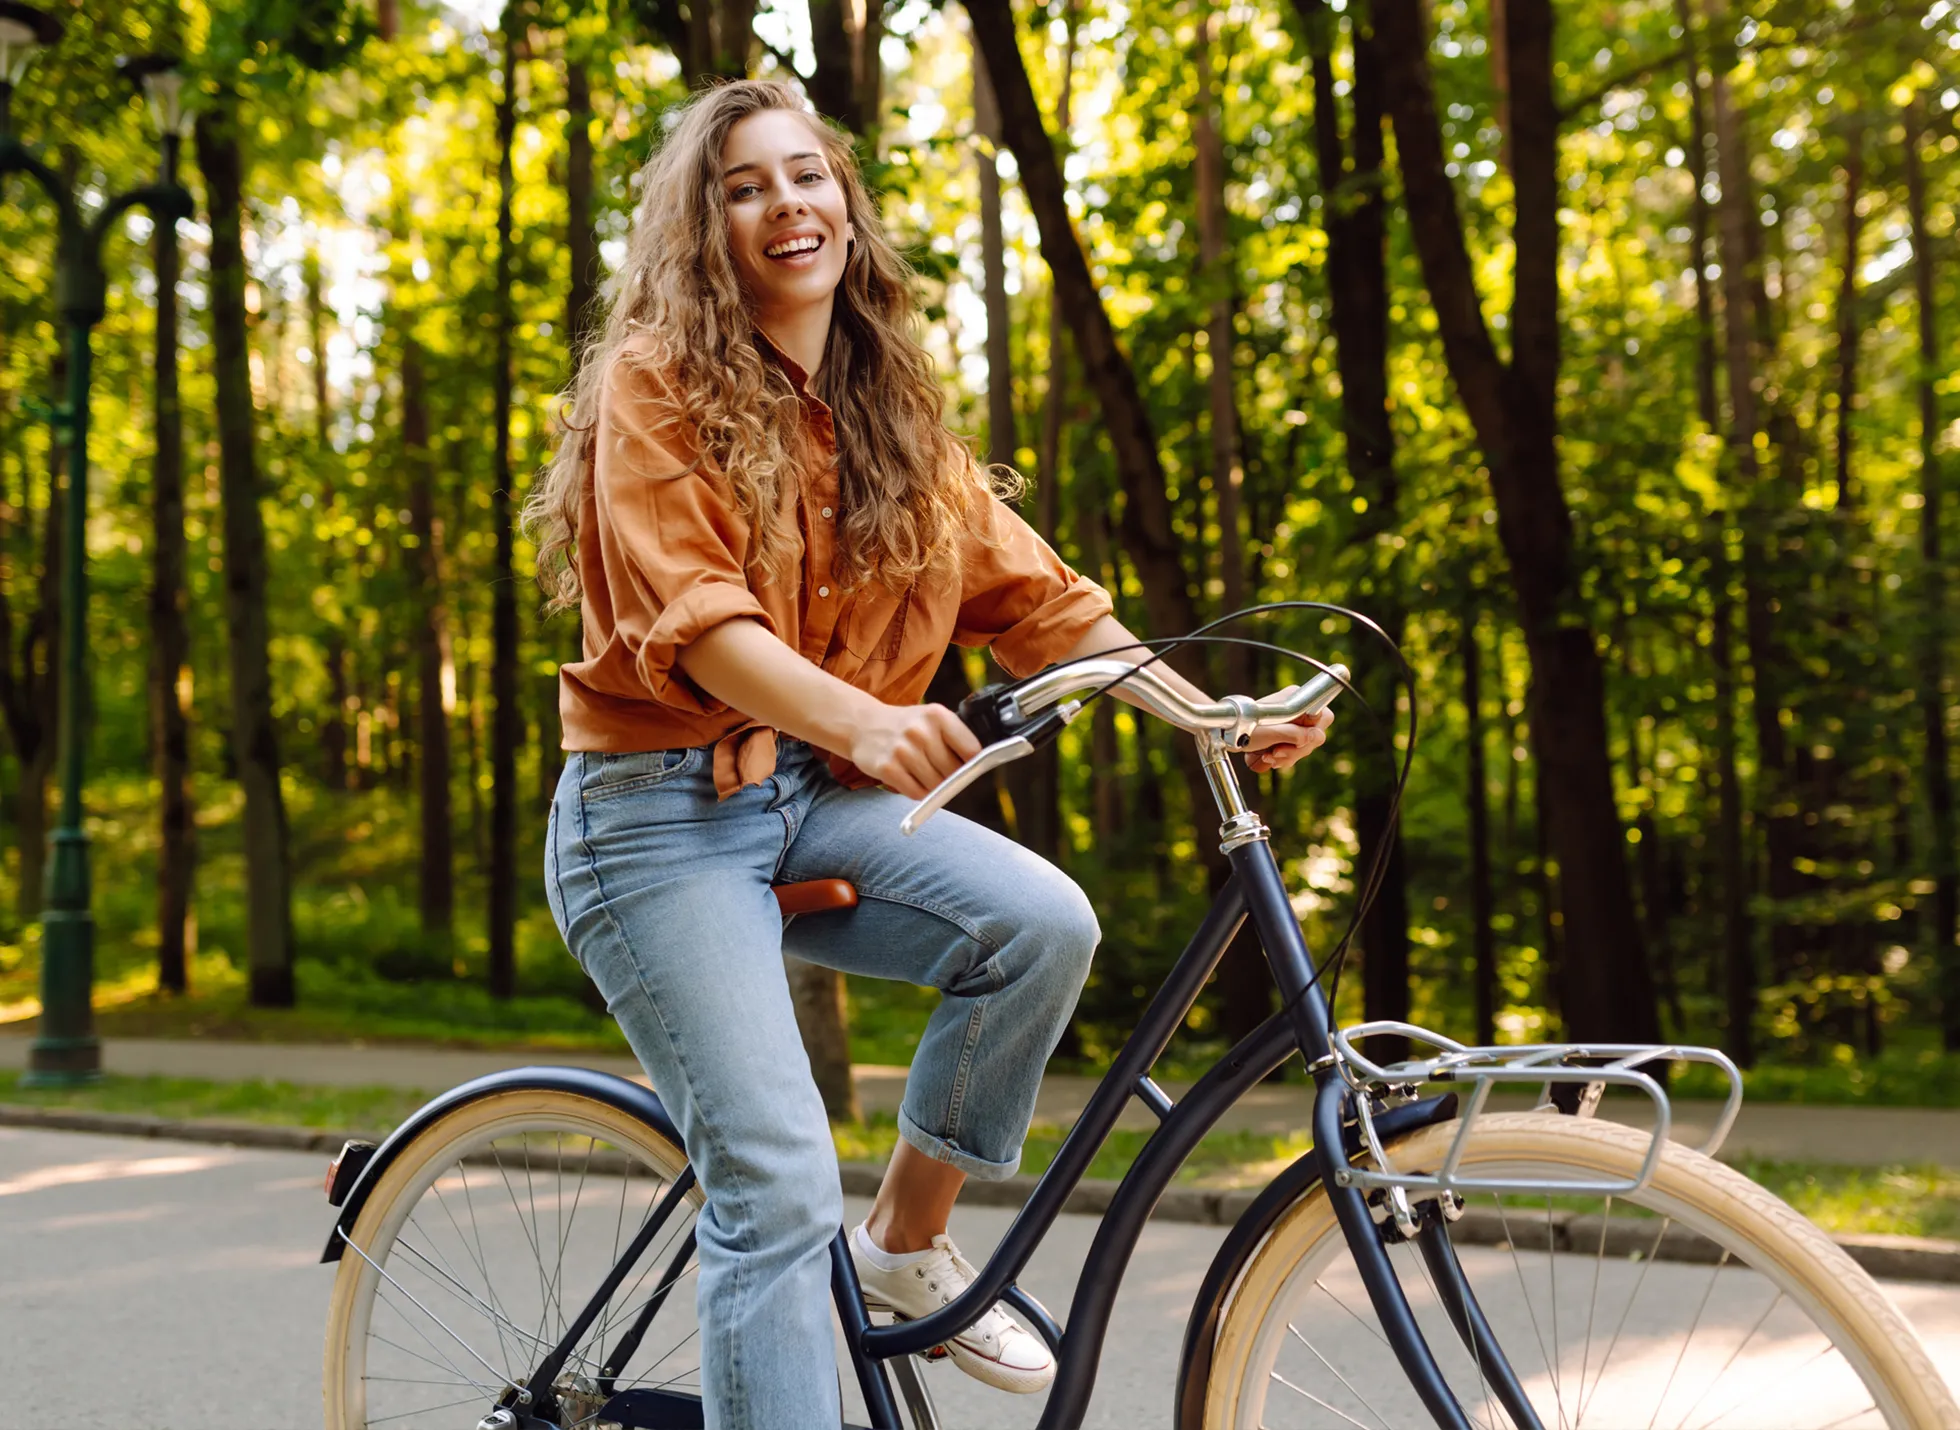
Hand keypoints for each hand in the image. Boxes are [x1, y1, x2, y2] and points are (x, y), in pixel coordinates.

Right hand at [849, 703, 983, 799]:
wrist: (864, 725)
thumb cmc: (906, 726)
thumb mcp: (932, 719)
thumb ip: (955, 738)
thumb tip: (976, 770)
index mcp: (937, 715)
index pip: (971, 750)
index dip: (972, 764)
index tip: (967, 767)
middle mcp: (920, 731)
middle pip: (953, 771)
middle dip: (951, 777)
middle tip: (940, 771)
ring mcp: (902, 750)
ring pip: (935, 785)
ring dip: (933, 787)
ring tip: (922, 772)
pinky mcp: (887, 768)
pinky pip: (915, 792)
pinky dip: (918, 792)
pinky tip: (910, 778)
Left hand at [1240, 693, 1334, 774]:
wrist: (1226, 735)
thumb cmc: (1243, 729)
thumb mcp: (1271, 733)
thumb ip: (1296, 735)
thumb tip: (1316, 737)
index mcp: (1295, 698)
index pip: (1323, 717)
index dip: (1312, 733)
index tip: (1295, 740)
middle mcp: (1297, 709)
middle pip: (1315, 735)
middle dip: (1297, 749)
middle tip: (1276, 752)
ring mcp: (1293, 723)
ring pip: (1305, 747)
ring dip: (1287, 756)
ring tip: (1267, 756)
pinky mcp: (1287, 736)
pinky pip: (1295, 752)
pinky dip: (1282, 758)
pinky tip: (1267, 757)